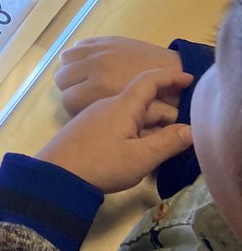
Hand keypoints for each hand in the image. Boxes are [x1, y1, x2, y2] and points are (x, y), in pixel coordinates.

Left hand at [36, 68, 193, 193]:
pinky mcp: (92, 130)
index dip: (170, 77)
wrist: (58, 174)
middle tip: (187, 134)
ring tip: (170, 147)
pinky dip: (138, 133)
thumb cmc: (101, 163)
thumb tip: (192, 130)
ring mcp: (100, 117)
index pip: (150, 80)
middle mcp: (111, 105)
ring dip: (153, 127)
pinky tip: (143, 152)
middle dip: (167, 115)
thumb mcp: (140, 157)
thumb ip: (167, 143)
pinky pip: (122, 124)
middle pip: (145, 102)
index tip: (190, 79)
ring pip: (134, 116)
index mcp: (124, 105)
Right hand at [55, 36, 182, 116]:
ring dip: (73, 69)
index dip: (74, 109)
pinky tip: (92, 65)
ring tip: (86, 80)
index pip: (67, 100)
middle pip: (61, 78)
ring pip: (66, 58)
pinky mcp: (106, 40)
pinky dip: (81, 54)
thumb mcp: (136, 121)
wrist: (177, 70)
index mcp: (101, 87)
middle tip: (85, 97)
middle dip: (70, 89)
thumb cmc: (161, 101)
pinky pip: (80, 44)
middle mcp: (95, 66)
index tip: (85, 113)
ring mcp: (100, 49)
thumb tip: (93, 125)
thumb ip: (109, 120)